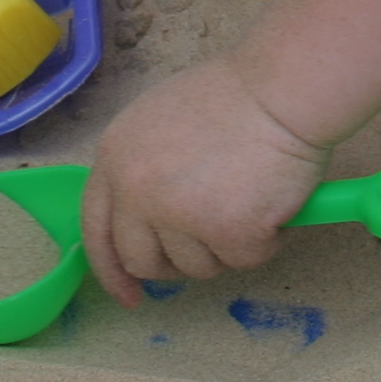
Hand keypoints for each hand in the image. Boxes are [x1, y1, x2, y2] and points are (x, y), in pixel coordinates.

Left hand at [77, 57, 327, 303]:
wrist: (285, 88)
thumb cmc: (237, 94)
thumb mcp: (162, 122)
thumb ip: (144, 169)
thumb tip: (149, 221)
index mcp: (116, 158)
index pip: (96, 229)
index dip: (111, 268)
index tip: (129, 293)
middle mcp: (137, 191)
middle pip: (141, 260)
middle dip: (175, 264)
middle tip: (210, 242)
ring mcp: (179, 215)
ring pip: (197, 267)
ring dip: (225, 246)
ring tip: (249, 196)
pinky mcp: (227, 232)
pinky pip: (244, 260)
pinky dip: (264, 240)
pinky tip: (272, 200)